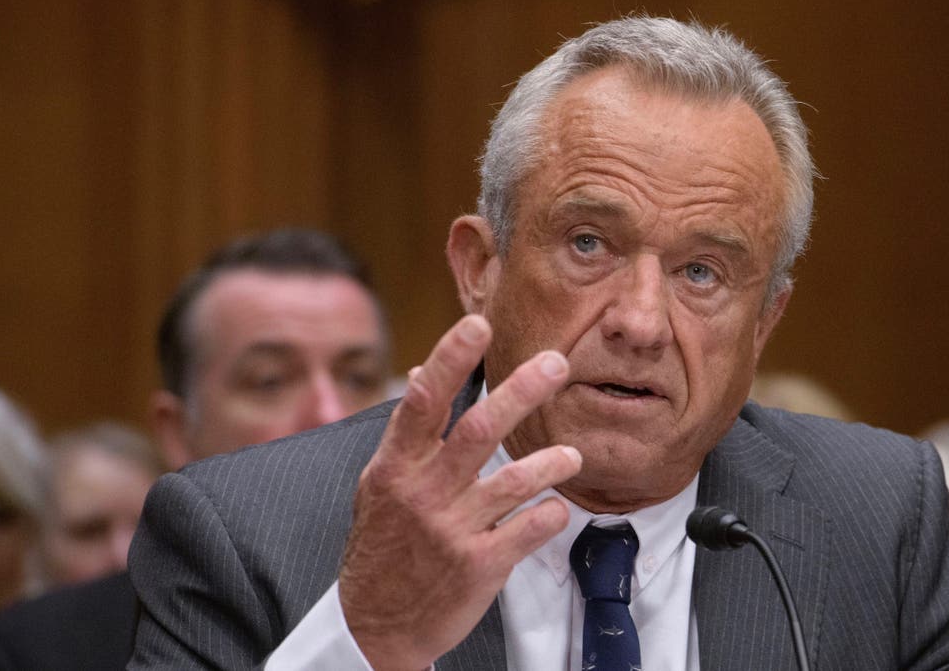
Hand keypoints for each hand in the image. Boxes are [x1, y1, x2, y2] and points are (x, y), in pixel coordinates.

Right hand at [339, 314, 581, 670]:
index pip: (423, 402)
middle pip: (480, 429)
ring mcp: (453, 530)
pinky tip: (556, 507)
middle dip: (523, 391)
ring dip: (550, 462)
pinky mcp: (480, 564)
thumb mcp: (380, 485)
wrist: (376, 623)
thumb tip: (417, 371)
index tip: (478, 325)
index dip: (450, 360)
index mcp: (396, 467)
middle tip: (558, 363)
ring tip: (572, 454)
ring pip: (513, 480)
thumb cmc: (383, 546)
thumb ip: (407, 433)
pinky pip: (529, 528)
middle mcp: (424, 493)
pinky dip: (550, 514)